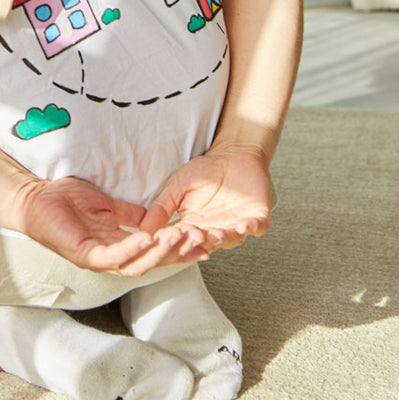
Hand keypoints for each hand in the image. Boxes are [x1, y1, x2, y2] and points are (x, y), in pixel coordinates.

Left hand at [12, 174, 209, 273]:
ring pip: (136, 264)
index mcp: (117, 245)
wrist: (35, 196)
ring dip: (160, 253)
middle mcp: (110, 257)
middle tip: (202, 241)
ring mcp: (96, 258)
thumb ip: (128, 214)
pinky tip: (147, 238)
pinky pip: (112, 256)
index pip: (156, 250)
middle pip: (152, 262)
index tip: (206, 239)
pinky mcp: (83, 254)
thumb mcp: (105, 205)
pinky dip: (131, 248)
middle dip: (178, 253)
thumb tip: (152, 218)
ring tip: (179, 238)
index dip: (180, 247)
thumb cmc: (64, 200)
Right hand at [138, 145, 273, 255]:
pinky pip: (256, 228)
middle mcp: (214, 230)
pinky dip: (251, 228)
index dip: (175, 240)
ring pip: (230, 240)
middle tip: (191, 235)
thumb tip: (141, 228)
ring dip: (223, 238)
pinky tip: (243, 225)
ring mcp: (236, 226)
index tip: (166, 237)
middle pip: (205, 244)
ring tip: (215, 233)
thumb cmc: (205, 170)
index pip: (181, 240)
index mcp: (194, 226)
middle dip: (199, 241)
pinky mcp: (257, 218)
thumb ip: (161, 207)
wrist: (233, 155)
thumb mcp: (176, 187)